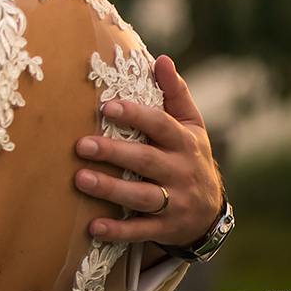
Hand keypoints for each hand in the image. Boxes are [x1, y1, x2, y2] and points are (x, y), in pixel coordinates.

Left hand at [73, 55, 221, 247]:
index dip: (135, 115)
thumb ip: (175, 93)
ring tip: (80, 180)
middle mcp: (180, 171)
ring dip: (111, 190)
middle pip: (146, 161)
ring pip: (142, 197)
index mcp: (184, 142)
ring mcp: (175, 202)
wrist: (211, 213)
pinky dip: (117, 231)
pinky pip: (140, 230)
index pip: (159, 125)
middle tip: (80, 145)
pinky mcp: (166, 228)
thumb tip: (162, 59)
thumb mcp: (191, 124)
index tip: (106, 107)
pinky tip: (92, 226)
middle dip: (114, 154)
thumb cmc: (190, 156)